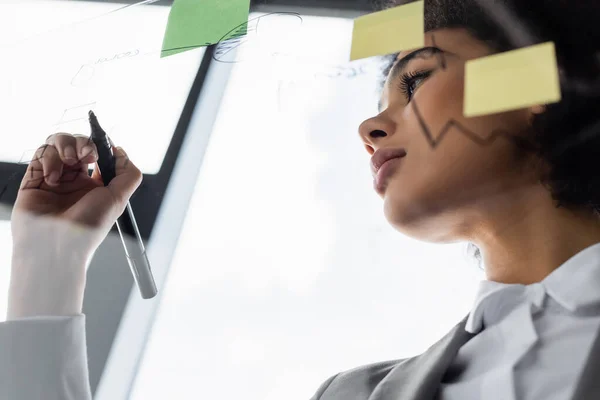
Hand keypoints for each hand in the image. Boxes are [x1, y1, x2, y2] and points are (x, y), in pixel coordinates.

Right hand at [8, 132, 142, 317]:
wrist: (56, 246)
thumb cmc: (88, 227)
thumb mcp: (119, 199)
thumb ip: (128, 173)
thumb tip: (120, 151)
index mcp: (95, 185)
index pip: (97, 153)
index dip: (100, 146)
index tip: (102, 148)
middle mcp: (74, 181)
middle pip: (77, 144)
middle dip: (83, 143)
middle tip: (87, 155)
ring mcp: (53, 179)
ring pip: (57, 144)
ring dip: (65, 145)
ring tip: (69, 160)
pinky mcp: (33, 180)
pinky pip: (41, 155)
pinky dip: (49, 159)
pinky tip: (53, 177)